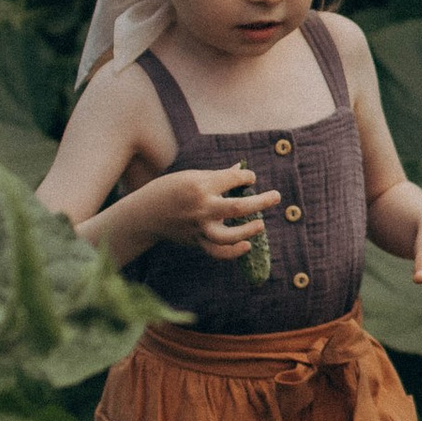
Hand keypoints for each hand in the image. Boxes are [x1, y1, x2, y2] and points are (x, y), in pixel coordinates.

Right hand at [156, 163, 278, 259]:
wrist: (146, 214)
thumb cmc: (170, 189)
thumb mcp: (191, 176)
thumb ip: (218, 175)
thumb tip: (241, 168)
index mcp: (201, 186)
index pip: (234, 179)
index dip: (248, 177)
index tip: (250, 178)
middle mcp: (202, 208)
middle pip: (239, 207)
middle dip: (262, 201)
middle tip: (276, 197)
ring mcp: (199, 227)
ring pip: (229, 235)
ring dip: (249, 230)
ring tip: (261, 225)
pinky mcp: (196, 241)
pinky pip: (218, 252)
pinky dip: (233, 252)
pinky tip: (247, 246)